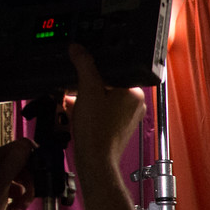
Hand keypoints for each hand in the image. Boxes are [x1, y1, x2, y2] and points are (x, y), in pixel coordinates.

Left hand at [0, 139, 36, 209]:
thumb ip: (14, 162)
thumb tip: (27, 145)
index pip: (22, 148)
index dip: (34, 162)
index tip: (39, 177)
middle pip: (24, 165)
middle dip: (29, 183)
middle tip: (26, 198)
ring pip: (21, 179)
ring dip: (24, 194)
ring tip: (18, 207)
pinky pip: (15, 190)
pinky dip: (17, 200)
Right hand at [67, 43, 144, 170]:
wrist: (95, 160)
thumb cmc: (96, 131)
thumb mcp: (87, 90)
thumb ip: (84, 65)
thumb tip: (78, 49)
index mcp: (134, 92)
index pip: (115, 70)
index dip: (96, 68)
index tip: (82, 67)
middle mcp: (135, 104)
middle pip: (108, 85)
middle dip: (88, 85)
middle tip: (75, 87)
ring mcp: (128, 117)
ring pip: (104, 98)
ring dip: (86, 97)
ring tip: (73, 102)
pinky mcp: (119, 127)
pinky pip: (103, 112)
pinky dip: (89, 109)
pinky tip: (75, 111)